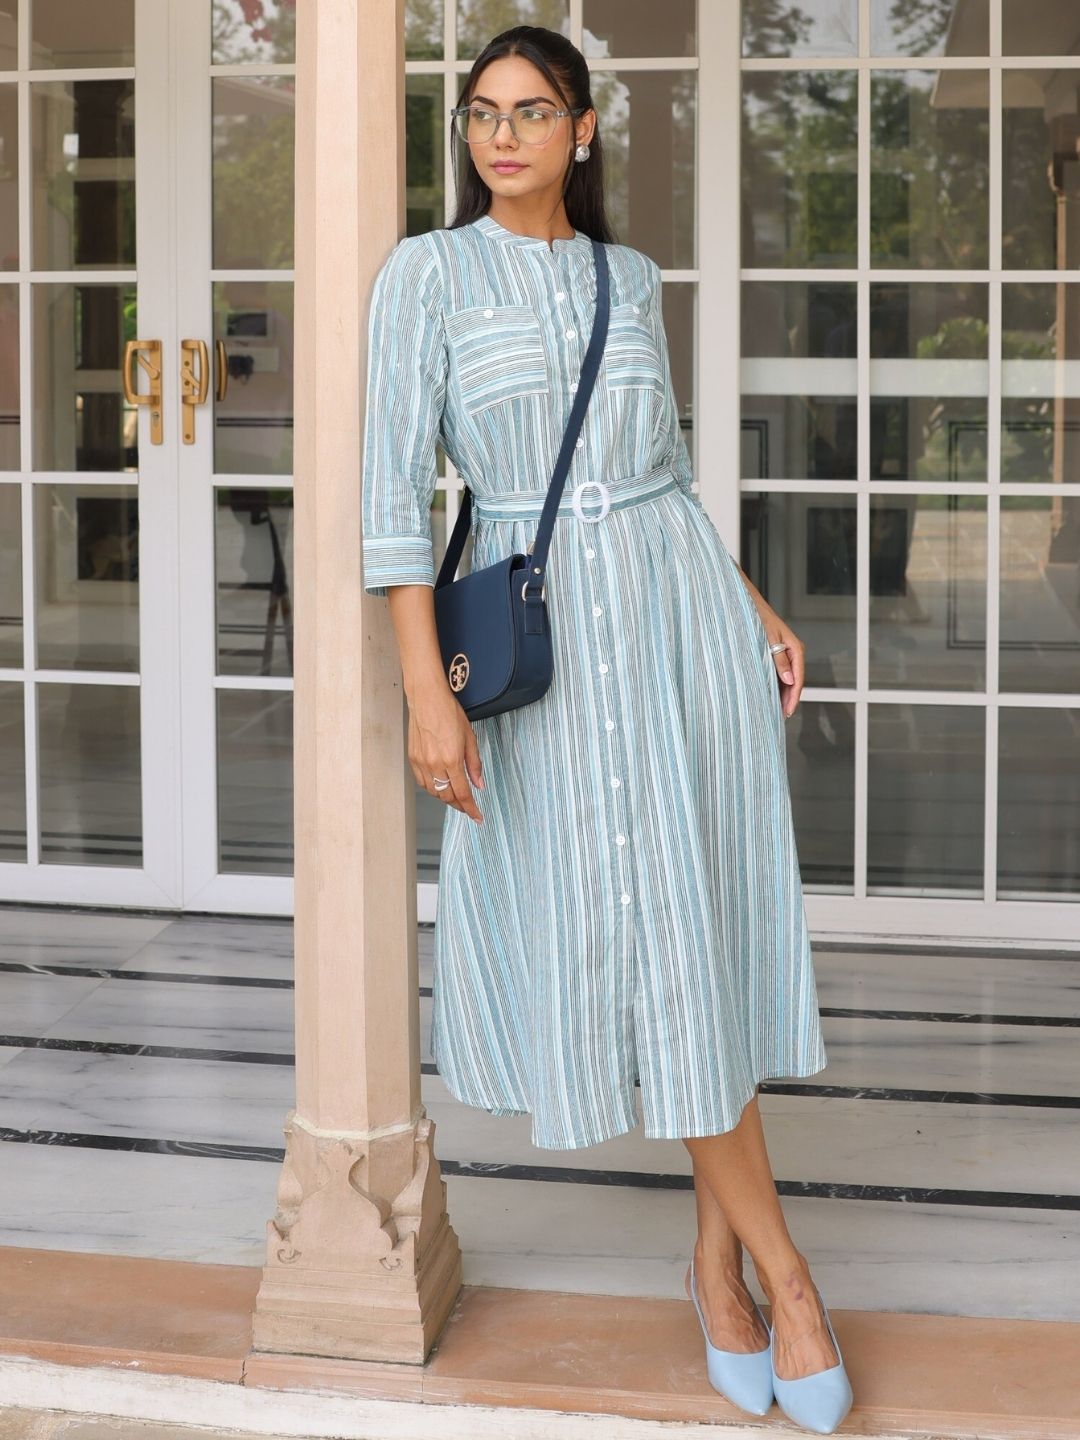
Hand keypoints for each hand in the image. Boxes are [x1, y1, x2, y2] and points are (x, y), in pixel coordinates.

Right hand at [407, 686, 483, 822]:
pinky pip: (423, 783)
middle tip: (468, 807)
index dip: (471, 809)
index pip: (463, 793)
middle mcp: (435, 765)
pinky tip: (440, 786)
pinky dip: (432, 788)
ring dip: (446, 798)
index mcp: (452, 760)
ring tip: (455, 796)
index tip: (478, 817)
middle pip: (447, 796)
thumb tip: (478, 784)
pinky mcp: (413, 759)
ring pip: (434, 792)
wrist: (427, 699)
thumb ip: (474, 764)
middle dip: (459, 805)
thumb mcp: (470, 738)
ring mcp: (421, 763)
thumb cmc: (449, 713)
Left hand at [759, 614, 804, 719]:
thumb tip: (789, 680)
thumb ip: (779, 660)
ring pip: (788, 678)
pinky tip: (772, 695)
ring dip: (784, 694)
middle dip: (789, 699)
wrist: (749, 604)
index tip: (788, 711)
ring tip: (777, 710)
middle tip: (782, 716)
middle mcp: (794, 652)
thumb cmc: (759, 618)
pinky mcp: (777, 653)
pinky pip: (781, 673)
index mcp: (796, 649)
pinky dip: (778, 685)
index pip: (798, 678)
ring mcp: (786, 653)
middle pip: (795, 681)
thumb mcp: (769, 640)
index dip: (793, 697)